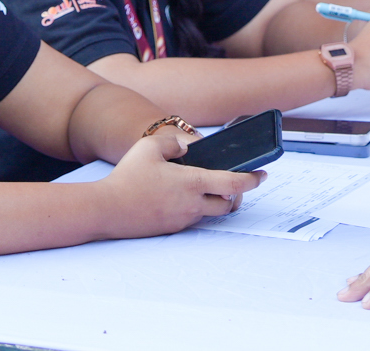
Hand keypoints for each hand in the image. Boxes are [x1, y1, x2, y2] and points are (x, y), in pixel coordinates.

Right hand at [98, 129, 261, 238]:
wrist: (106, 209)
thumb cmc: (127, 177)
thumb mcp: (149, 147)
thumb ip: (174, 142)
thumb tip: (187, 147)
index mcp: (192, 182)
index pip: (234, 183)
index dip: (253, 179)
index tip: (263, 174)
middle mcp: (192, 204)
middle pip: (228, 203)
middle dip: (236, 194)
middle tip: (236, 182)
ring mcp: (182, 219)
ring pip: (210, 212)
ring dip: (215, 201)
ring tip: (208, 188)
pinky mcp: (171, 228)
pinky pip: (192, 218)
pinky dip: (195, 208)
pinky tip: (183, 197)